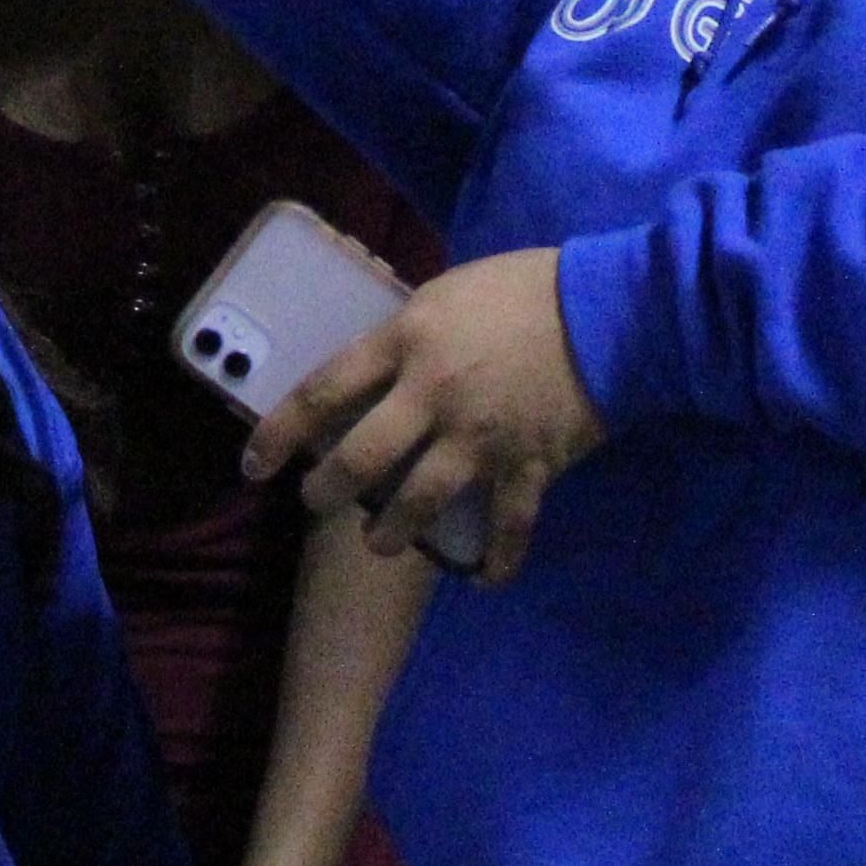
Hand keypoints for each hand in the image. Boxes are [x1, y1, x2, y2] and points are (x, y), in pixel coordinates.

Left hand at [245, 247, 605, 582]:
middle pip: (360, 458)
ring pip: (418, 500)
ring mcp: (480, 436)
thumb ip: (405, 335)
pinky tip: (482, 578)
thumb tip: (372, 367)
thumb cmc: (525, 288)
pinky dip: (495, 558)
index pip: (322, 391)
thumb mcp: (444, 292)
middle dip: (327, 490)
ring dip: (392, 531)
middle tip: (314, 502)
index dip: (278, 433)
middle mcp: (432, 394)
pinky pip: (507, 525)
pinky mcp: (529, 464)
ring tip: (379, 543)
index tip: (253, 464)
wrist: (612, 307)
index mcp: (405, 341)